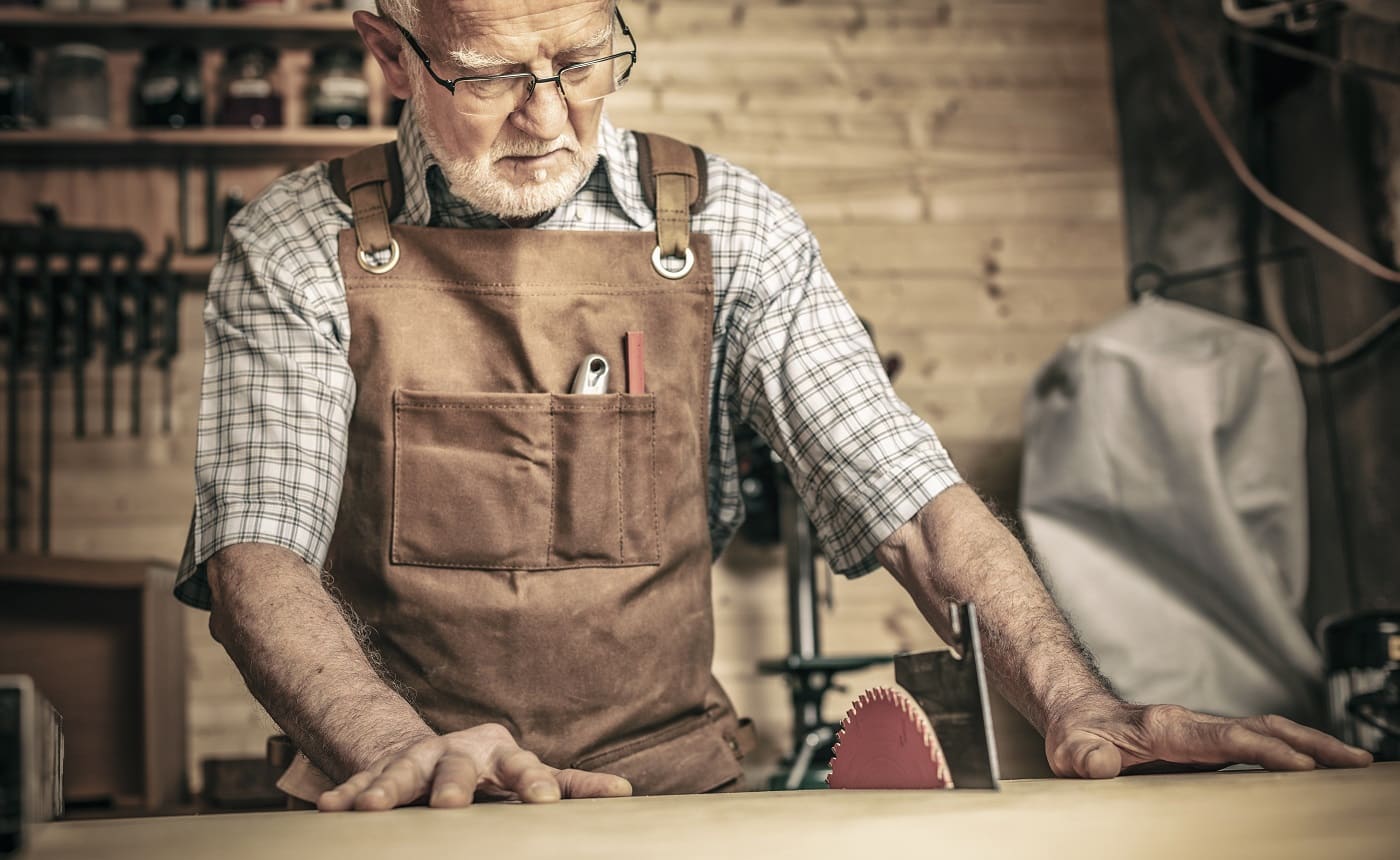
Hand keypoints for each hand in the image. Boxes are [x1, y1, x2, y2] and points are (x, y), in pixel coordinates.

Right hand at [317, 723, 632, 810]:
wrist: (443, 751)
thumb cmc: (500, 771)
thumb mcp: (534, 775)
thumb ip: (574, 786)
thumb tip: (626, 794)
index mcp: (503, 755)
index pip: (523, 768)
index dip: (533, 783)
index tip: (543, 801)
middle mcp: (459, 752)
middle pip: (457, 766)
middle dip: (453, 784)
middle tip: (451, 806)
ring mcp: (419, 759)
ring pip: (402, 771)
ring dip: (387, 789)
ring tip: (374, 810)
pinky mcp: (383, 770)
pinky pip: (361, 781)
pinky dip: (347, 794)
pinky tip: (327, 808)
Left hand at [1045, 702, 1373, 778]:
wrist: (1076, 716)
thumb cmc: (1076, 736)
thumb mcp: (1070, 750)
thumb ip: (1083, 757)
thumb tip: (1097, 764)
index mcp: (1166, 727)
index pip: (1226, 737)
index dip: (1265, 750)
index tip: (1303, 766)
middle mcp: (1192, 724)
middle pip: (1262, 727)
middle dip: (1310, 743)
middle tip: (1355, 761)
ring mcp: (1203, 732)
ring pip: (1266, 731)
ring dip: (1310, 745)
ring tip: (1354, 762)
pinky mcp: (1208, 744)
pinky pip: (1257, 743)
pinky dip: (1290, 750)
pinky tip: (1313, 767)